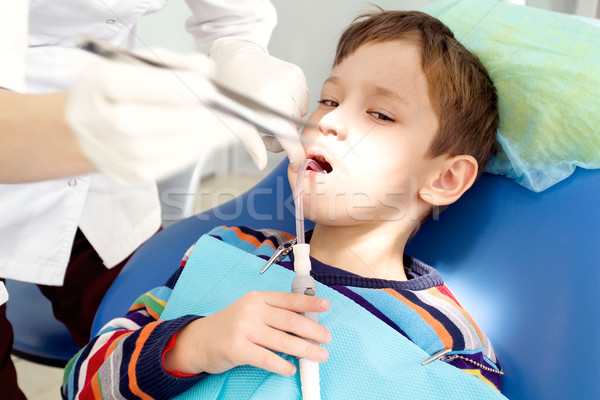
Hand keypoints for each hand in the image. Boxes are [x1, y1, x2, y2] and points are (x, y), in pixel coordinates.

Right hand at [65, 48, 265, 183]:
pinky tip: (211, 141)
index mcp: (95, 84)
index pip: (130, 86)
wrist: (90, 121)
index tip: (211, 89)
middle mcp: (95, 121)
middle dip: (196, 120)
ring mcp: (108, 153)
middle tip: (234, 115)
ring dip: (202, 140)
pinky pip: (164, 168)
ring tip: (230, 128)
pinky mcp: (125, 174)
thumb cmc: (120, 88)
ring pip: (158, 151)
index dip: (174, 88)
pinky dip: (193, 153)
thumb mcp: (140, 62)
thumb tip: (207, 71)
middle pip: (144, 125)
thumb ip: (174, 62)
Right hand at [164, 291, 330, 375]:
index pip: (288, 299)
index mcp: (258, 298)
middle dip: (312, 330)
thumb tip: (306, 321)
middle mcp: (252, 310)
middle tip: (327, 338)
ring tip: (319, 355)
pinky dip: (281, 365)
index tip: (325, 305)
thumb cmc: (231, 326)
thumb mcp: (251, 311)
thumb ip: (273, 313)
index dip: (308, 302)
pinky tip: (291, 369)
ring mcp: (244, 329)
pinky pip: (266, 358)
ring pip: (282, 340)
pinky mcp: (237, 349)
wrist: (199, 340)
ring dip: (304, 349)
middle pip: (289, 320)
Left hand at [210, 37, 308, 171]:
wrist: (234, 57)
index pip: (288, 136)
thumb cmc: (231, 88)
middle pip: (293, 126)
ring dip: (288, 115)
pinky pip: (302, 98)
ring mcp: (293, 81)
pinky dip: (292, 101)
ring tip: (270, 106)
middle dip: (282, 130)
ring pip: (299, 113)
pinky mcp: (297, 73)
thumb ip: (252, 143)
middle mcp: (282, 92)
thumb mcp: (236, 118)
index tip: (298, 162)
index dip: (295, 153)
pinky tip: (277, 94)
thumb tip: (261, 163)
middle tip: (266, 126)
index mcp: (265, 106)